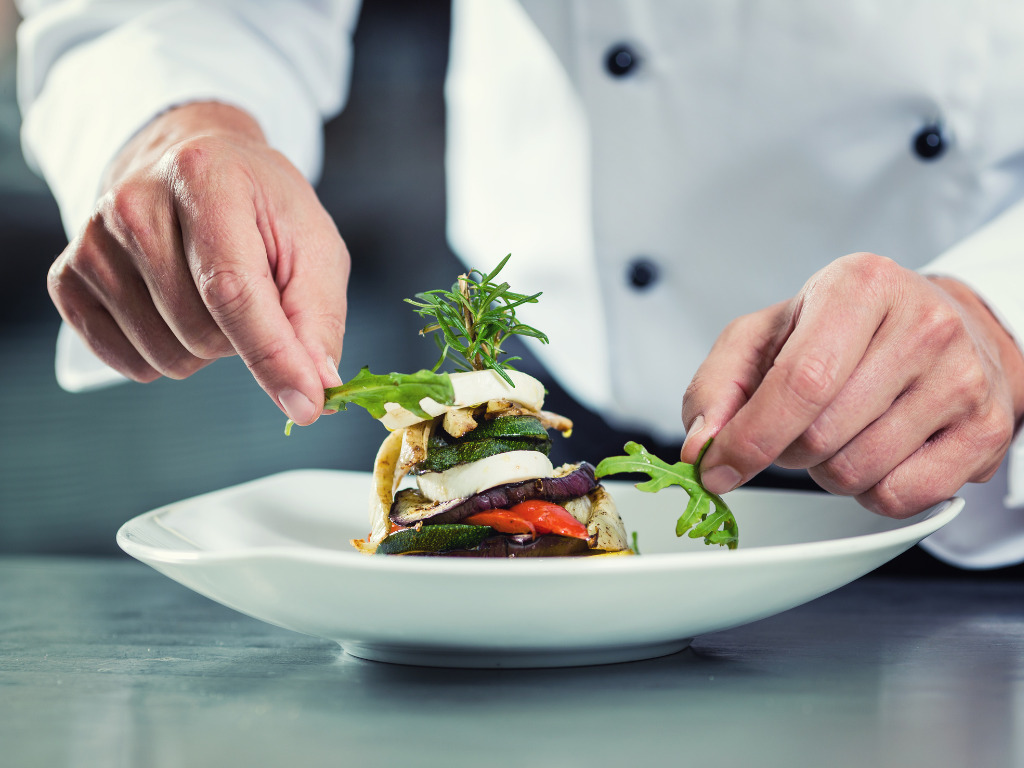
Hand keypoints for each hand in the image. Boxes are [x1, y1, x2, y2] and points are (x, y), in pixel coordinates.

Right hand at [47, 102, 348, 424]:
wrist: (195, 165)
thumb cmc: (261, 208)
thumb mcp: (312, 245)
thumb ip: (317, 318)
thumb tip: (318, 389)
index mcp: (205, 179)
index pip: (232, 291)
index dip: (272, 356)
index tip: (306, 406)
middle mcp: (134, 204)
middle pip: (200, 333)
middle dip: (242, 338)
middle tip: (250, 294)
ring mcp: (92, 241)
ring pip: (164, 355)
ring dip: (204, 349)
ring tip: (210, 296)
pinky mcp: (68, 276)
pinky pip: (124, 361)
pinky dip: (162, 356)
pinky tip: (174, 311)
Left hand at [680, 252, 1023, 516]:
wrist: (939, 324)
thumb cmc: (843, 330)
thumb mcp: (767, 335)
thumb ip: (718, 386)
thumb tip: (701, 446)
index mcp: (860, 287)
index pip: (800, 383)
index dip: (749, 439)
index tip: (716, 468)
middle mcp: (923, 326)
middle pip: (823, 436)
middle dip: (788, 450)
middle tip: (797, 426)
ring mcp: (963, 379)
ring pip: (858, 472)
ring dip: (827, 471)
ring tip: (840, 432)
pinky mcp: (986, 429)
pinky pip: (903, 498)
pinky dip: (871, 492)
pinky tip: (876, 452)